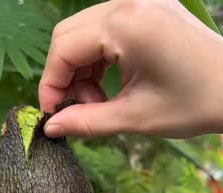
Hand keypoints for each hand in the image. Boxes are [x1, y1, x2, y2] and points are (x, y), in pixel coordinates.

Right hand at [39, 0, 222, 138]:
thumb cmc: (194, 104)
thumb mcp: (136, 117)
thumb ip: (87, 122)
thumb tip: (51, 128)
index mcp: (127, 24)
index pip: (64, 48)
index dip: (51, 84)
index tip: (54, 116)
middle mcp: (130, 2)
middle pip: (69, 35)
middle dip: (65, 76)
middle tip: (79, 109)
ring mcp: (140, 1)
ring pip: (85, 31)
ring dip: (81, 69)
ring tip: (99, 101)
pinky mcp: (148, 8)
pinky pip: (106, 28)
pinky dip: (99, 58)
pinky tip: (110, 84)